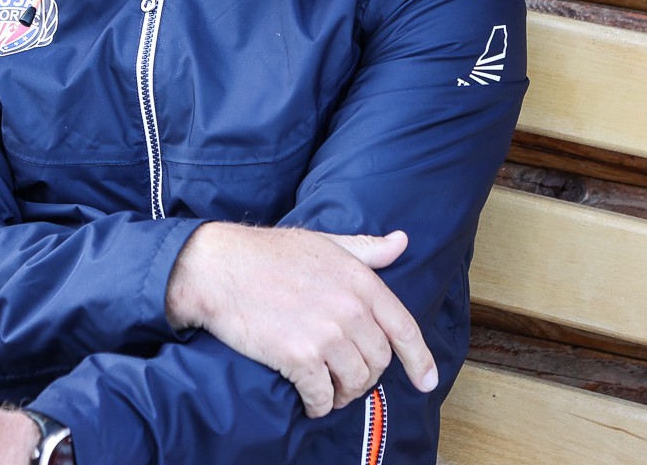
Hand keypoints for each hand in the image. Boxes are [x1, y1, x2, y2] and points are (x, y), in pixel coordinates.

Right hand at [166, 224, 436, 418]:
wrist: (219, 269)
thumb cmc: (268, 254)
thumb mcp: (324, 242)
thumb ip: (365, 249)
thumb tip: (401, 242)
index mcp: (360, 280)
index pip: (404, 327)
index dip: (419, 359)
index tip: (427, 382)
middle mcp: (350, 309)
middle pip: (379, 361)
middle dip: (366, 375)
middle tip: (346, 377)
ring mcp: (326, 334)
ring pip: (355, 382)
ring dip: (344, 394)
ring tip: (328, 391)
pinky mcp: (299, 357)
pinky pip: (323, 396)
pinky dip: (319, 405)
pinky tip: (309, 402)